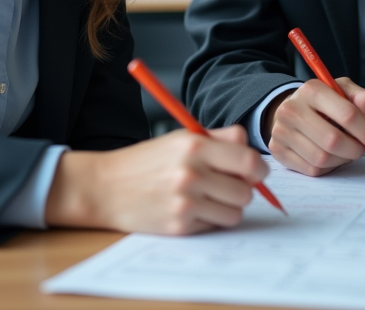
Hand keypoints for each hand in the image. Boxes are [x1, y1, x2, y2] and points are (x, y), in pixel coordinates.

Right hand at [45, 126, 268, 234]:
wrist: (105, 187)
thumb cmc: (146, 161)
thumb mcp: (181, 137)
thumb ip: (219, 139)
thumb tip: (251, 151)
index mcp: (195, 147)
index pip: (248, 161)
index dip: (258, 169)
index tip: (255, 173)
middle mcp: (191, 174)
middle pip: (246, 191)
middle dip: (241, 189)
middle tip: (225, 185)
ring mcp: (185, 203)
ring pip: (234, 213)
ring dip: (227, 207)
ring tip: (207, 198)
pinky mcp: (179, 226)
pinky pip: (214, 226)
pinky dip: (209, 220)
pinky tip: (190, 209)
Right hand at [263, 78, 364, 176]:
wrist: (292, 110)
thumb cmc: (324, 103)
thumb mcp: (344, 92)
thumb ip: (364, 98)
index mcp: (312, 89)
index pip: (347, 114)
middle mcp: (292, 109)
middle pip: (333, 140)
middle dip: (355, 149)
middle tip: (362, 149)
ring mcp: (281, 131)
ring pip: (322, 159)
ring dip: (342, 160)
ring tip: (345, 151)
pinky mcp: (277, 150)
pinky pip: (311, 169)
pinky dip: (327, 168)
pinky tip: (330, 156)